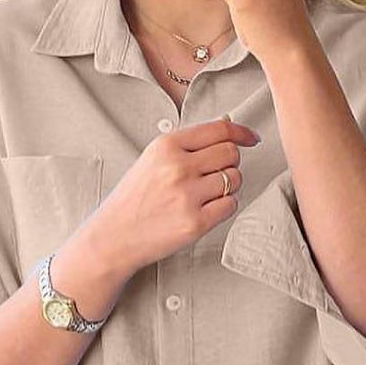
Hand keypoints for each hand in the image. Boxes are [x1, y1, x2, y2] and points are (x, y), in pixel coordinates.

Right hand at [90, 115, 261, 273]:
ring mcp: (187, 195)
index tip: (251, 138)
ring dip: (228, 187)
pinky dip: (224, 207)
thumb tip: (227, 128)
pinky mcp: (196, 223)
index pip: (219, 130)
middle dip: (230, 163)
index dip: (241, 133)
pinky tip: (205, 210)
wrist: (114, 236)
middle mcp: (178, 167)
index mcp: (166, 145)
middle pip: (231, 153)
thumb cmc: (134, 198)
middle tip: (215, 174)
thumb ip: (187, 145)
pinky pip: (231, 205)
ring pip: (235, 179)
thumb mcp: (152, 159)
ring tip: (205, 195)